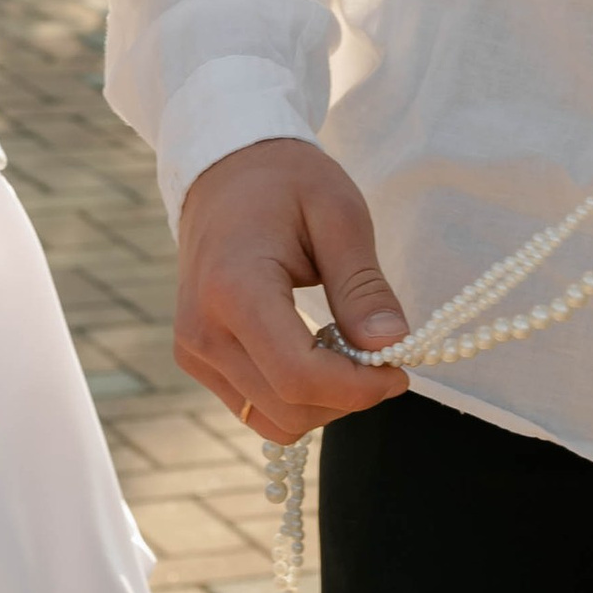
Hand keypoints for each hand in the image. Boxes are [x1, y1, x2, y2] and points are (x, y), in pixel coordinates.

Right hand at [176, 139, 412, 441]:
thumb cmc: (286, 182)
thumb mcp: (339, 214)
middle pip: (289, 408)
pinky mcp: (195, 358)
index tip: (400, 369)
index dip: (358, 388)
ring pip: (273, 421)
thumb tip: (391, 346)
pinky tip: (314, 352)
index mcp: (234, 289)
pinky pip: (255, 408)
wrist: (224, 170)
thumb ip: (362, 285)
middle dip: (347, 396)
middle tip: (381, 355)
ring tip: (345, 349)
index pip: (299, 377)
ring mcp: (193, 349)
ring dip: (323, 402)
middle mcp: (202, 329)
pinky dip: (295, 397)